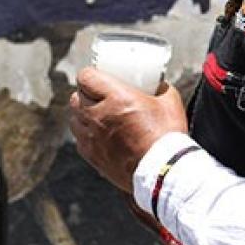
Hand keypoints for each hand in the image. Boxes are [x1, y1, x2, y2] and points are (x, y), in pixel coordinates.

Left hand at [69, 68, 187, 193]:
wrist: (163, 170)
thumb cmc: (168, 135)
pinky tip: (99, 134)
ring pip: (74, 118)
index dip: (90, 74)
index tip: (98, 76)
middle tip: (99, 95)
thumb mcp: (170, 101)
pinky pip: (79, 139)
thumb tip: (157, 84)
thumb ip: (160, 88)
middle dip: (85, 93)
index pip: (86, 78)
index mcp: (116, 98)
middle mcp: (98, 116)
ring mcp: (91, 138)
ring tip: (97, 115)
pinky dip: (85, 133)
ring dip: (82, 114)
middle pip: (76, 97)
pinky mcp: (91, 156)